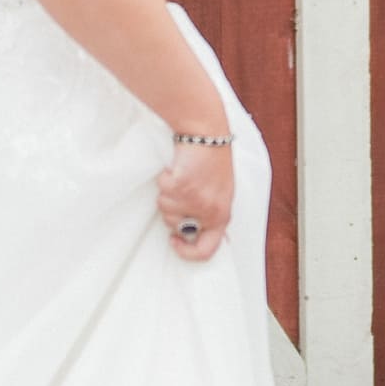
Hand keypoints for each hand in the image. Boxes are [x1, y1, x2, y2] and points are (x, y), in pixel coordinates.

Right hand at [157, 138, 234, 259]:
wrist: (207, 133)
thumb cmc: (212, 161)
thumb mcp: (219, 194)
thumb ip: (208, 215)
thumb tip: (188, 235)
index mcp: (222, 214)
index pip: (207, 250)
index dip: (187, 252)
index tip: (175, 241)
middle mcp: (209, 210)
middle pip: (175, 227)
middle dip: (173, 209)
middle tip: (184, 187)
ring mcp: (194, 199)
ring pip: (165, 208)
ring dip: (169, 192)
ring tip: (183, 175)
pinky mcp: (181, 185)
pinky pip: (162, 189)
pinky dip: (165, 178)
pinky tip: (177, 167)